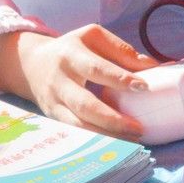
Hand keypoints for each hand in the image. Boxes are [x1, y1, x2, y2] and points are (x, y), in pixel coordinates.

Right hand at [8, 25, 157, 139]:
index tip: (144, 87)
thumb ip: (121, 50)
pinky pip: (74, 133)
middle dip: (113, 118)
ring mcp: (54, 103)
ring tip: (132, 139)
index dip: (119, 79)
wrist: (30, 64)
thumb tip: (152, 66)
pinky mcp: (53, 118)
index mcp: (70, 55)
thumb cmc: (71, 49)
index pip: (96, 69)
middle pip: (84, 104)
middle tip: (139, 127)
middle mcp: (59, 81)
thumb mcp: (93, 37)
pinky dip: (94, 141)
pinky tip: (115, 145)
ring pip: (77, 125)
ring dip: (105, 135)